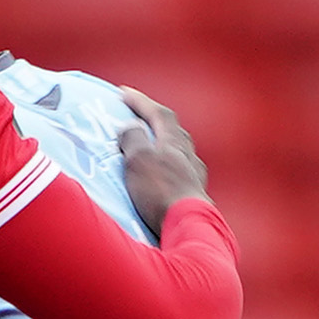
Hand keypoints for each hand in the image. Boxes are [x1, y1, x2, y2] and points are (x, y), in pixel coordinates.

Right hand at [115, 89, 207, 235]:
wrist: (188, 226)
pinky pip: (179, 173)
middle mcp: (189, 155)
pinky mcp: (194, 196)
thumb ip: (134, 140)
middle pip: (173, 131)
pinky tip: (161, 179)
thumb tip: (130, 128)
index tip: (123, 93)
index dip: (142, 101)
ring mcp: (194, 176)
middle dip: (155, 123)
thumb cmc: (160, 191)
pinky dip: (166, 169)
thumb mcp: (139, 161)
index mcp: (174, 142)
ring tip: (148, 150)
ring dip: (162, 147)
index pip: (159, 114)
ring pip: (178, 153)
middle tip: (139, 120)